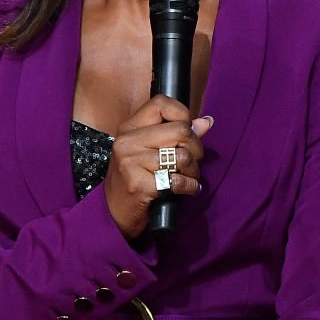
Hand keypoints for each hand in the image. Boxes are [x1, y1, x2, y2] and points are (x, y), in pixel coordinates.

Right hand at [103, 95, 213, 238]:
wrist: (113, 215)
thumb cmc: (135, 180)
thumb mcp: (149, 152)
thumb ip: (177, 134)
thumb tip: (206, 121)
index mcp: (129, 128)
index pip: (161, 104)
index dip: (182, 115)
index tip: (187, 132)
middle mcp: (127, 142)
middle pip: (180, 130)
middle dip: (196, 148)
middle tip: (192, 161)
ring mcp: (131, 163)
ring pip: (183, 157)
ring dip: (194, 171)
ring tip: (189, 177)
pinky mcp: (138, 185)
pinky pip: (178, 181)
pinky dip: (190, 187)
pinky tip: (187, 190)